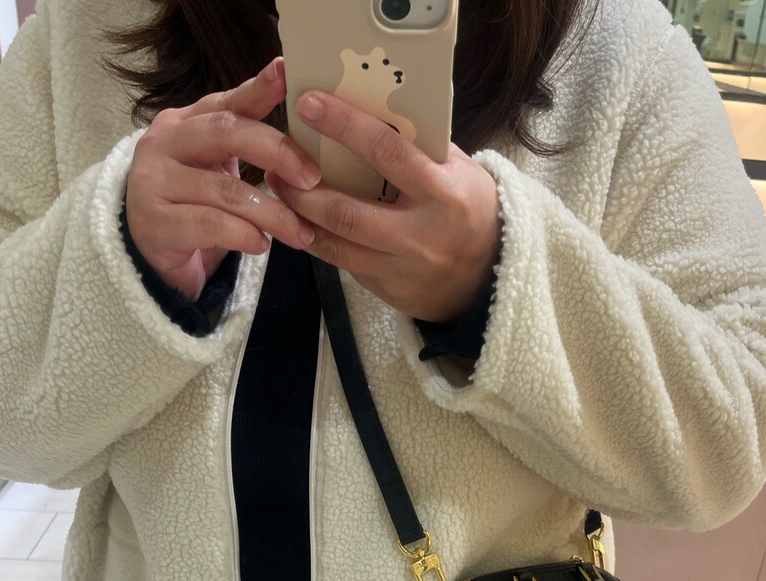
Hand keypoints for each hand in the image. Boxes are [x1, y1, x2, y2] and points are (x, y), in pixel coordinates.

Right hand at [125, 56, 321, 300]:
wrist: (152, 257)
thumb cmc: (194, 208)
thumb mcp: (219, 170)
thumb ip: (247, 147)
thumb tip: (307, 135)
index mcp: (184, 122)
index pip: (227, 102)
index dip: (259, 88)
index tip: (288, 73)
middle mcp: (163, 142)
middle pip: (226, 132)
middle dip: (277, 152)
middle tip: (311, 179)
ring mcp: (153, 181)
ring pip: (225, 189)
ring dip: (272, 213)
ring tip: (299, 233)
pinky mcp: (153, 222)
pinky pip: (210, 225)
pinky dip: (244, 236)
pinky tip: (262, 245)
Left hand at [266, 91, 501, 323]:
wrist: (489, 278)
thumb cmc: (469, 210)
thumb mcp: (457, 171)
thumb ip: (418, 147)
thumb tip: (369, 109)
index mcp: (442, 194)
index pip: (387, 153)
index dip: (344, 126)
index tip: (310, 105)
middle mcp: (419, 235)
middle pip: (346, 212)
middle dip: (303, 188)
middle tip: (276, 164)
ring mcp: (401, 269)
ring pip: (336, 245)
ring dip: (300, 217)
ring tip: (279, 192)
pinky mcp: (387, 290)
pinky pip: (344, 264)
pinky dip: (318, 241)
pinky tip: (302, 221)